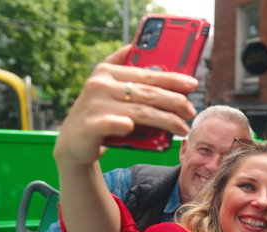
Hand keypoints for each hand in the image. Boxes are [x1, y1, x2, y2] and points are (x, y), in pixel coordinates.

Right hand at [54, 45, 198, 165]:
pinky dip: (126, 124)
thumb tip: (150, 55)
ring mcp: (93, 105)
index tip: (193, 84)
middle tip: (191, 111)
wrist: (73, 141)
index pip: (147, 73)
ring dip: (166, 120)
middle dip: (175, 101)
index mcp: (107, 71)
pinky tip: (137, 127)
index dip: (172, 78)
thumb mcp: (110, 89)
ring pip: (140, 111)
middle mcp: (99, 85)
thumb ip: (127, 72)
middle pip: (147, 92)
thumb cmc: (100, 113)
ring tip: (183, 128)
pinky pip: (114, 124)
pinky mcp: (90, 126)